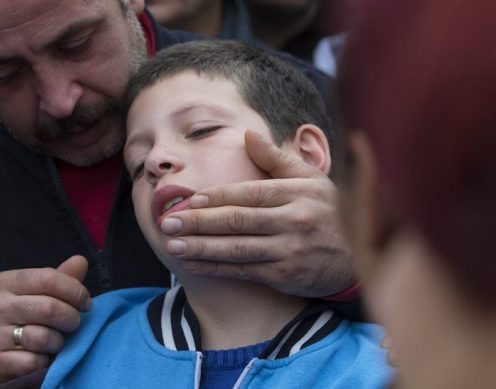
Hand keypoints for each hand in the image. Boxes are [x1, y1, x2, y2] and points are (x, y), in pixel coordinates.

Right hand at [0, 255, 91, 386]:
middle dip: (72, 318)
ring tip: (57, 341)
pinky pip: (34, 362)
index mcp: (4, 282)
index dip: (75, 290)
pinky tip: (42, 357)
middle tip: (74, 323)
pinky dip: (46, 362)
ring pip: (44, 337)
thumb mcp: (24, 291)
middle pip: (49, 308)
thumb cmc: (5, 315)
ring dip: (59, 341)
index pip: (49, 278)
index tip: (85, 302)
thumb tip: (81, 261)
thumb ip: (55, 278)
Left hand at [159, 130, 355, 296]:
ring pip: (237, 248)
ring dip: (201, 247)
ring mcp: (289, 250)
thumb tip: (248, 134)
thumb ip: (276, 158)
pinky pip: (244, 271)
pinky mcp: (285, 275)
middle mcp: (293, 220)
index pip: (248, 193)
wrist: (358, 258)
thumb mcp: (310, 179)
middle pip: (237, 221)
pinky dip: (216, 267)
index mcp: (296, 192)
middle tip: (168, 222)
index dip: (216, 197)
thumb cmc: (328, 211)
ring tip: (172, 244)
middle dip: (198, 222)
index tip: (189, 200)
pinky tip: (193, 264)